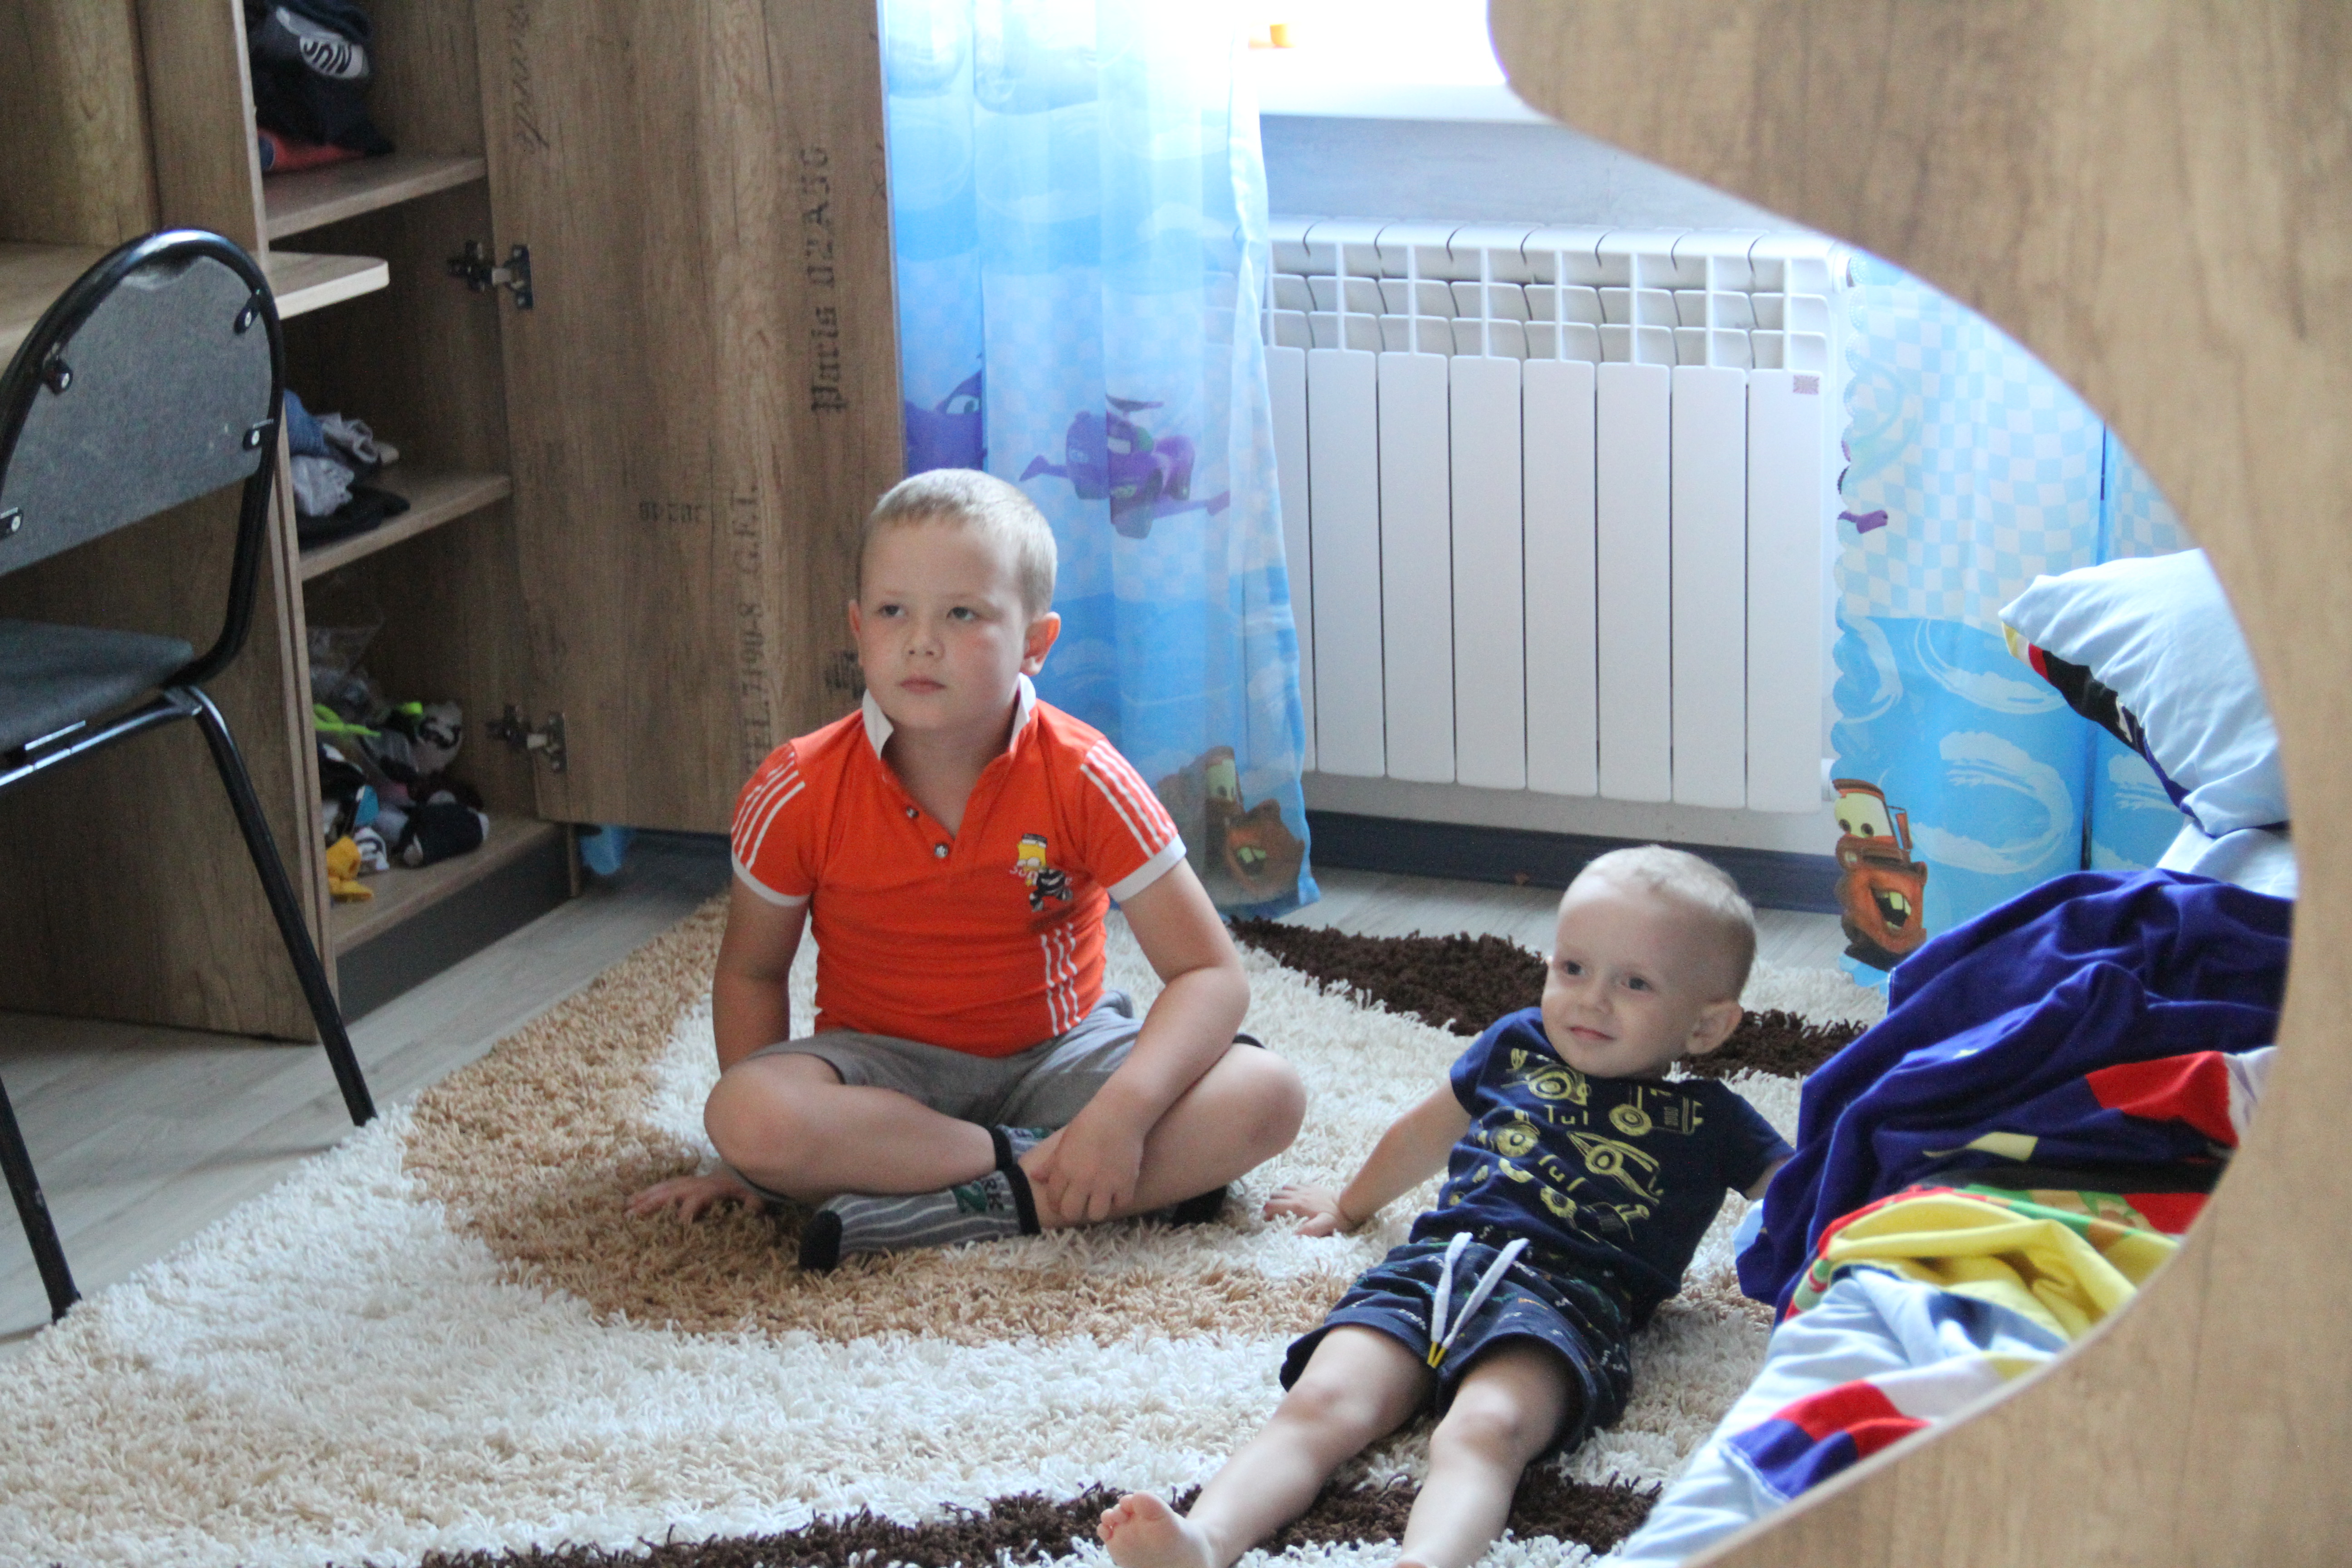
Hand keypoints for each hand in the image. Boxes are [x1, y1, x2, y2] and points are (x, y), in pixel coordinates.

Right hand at [628, 1168, 760, 1220]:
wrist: (750, 1162)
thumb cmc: (751, 1184)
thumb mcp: (756, 1192)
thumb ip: (754, 1201)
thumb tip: (752, 1209)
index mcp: (712, 1188)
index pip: (695, 1199)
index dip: (687, 1211)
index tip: (677, 1224)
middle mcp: (698, 1183)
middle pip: (671, 1192)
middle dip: (651, 1203)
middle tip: (630, 1216)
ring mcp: (692, 1182)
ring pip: (664, 1188)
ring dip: (645, 1196)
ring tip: (626, 1207)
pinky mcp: (689, 1183)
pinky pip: (667, 1186)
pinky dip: (650, 1192)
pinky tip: (636, 1199)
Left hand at [1023, 1111, 1146, 1225]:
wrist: (1120, 1113)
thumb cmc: (1090, 1123)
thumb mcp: (1064, 1141)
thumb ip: (1050, 1163)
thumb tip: (1034, 1176)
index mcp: (1063, 1168)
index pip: (1054, 1199)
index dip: (1056, 1204)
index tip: (1062, 1202)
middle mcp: (1082, 1180)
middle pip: (1071, 1213)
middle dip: (1073, 1211)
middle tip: (1080, 1204)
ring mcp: (1105, 1183)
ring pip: (1096, 1214)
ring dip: (1096, 1208)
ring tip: (1099, 1199)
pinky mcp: (1126, 1183)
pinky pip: (1121, 1204)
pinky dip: (1118, 1200)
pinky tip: (1117, 1191)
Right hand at [1264, 1182, 1352, 1236]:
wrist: (1350, 1203)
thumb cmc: (1337, 1218)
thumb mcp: (1323, 1226)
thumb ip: (1308, 1231)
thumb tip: (1292, 1237)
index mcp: (1298, 1205)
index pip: (1274, 1205)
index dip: (1266, 1212)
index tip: (1267, 1221)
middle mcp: (1299, 1194)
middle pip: (1276, 1195)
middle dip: (1271, 1203)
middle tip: (1273, 1215)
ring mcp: (1305, 1188)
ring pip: (1284, 1188)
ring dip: (1280, 1196)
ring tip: (1282, 1206)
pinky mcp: (1313, 1186)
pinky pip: (1296, 1184)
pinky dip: (1291, 1190)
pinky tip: (1296, 1196)